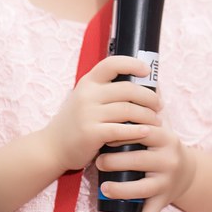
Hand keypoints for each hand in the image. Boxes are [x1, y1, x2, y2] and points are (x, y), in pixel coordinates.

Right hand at [43, 56, 159, 171]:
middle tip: (159, 105)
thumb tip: (143, 82)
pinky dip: (137, 131)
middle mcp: (87, 95)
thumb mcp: (87, 99)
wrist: (51, 147)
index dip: (132, 64)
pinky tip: (146, 132)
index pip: (112, 64)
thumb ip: (107, 90)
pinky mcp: (91, 133)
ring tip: (156, 120)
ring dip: (148, 115)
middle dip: (149, 97)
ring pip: (128, 109)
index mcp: (88, 82)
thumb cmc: (77, 122)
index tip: (147, 71)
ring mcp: (88, 114)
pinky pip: (121, 129)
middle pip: (128, 89)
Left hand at [95, 97, 196, 211]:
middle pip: (137, 161)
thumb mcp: (159, 128)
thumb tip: (124, 78)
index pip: (142, 132)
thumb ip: (142, 111)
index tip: (104, 135)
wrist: (187, 172)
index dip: (120, 134)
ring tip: (103, 186)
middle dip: (113, 162)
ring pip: (140, 190)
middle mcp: (169, 160)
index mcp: (166, 138)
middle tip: (98, 161)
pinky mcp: (164, 202)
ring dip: (118, 189)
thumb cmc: (161, 147)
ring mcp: (167, 182)